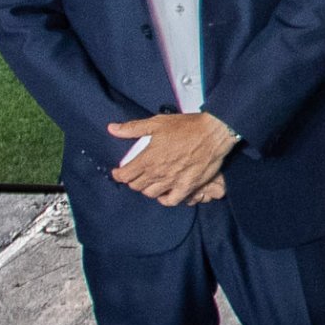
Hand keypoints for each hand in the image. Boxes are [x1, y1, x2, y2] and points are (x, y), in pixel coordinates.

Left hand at [107, 111, 239, 208]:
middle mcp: (158, 173)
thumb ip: (132, 128)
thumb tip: (112, 129)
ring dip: (147, 189)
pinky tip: (165, 193)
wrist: (213, 133)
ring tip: (151, 182)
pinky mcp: (187, 187)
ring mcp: (172, 182)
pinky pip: (171, 201)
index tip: (119, 172)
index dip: (119, 175)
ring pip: (151, 194)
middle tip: (136, 175)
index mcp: (148, 158)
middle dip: (133, 181)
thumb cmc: (185, 127)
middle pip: (136, 186)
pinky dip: (165, 199)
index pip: (125, 175)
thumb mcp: (157, 123)